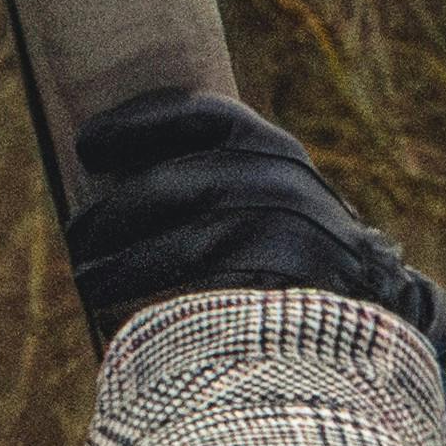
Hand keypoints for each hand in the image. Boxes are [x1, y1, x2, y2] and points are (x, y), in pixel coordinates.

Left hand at [62, 92, 445, 359]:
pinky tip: (120, 320)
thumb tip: (108, 187)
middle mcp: (286, 184)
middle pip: (171, 185)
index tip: (88, 145)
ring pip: (182, 243)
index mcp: (275, 152)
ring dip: (119, 266)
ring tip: (90, 281)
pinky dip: (152, 307)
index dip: (135, 125)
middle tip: (79, 237)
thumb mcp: (262, 204)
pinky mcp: (288, 292)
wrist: (365, 329)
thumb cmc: (287, 263)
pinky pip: (202, 297)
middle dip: (112, 214)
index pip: (199, 116)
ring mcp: (293, 236)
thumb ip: (208, 184)